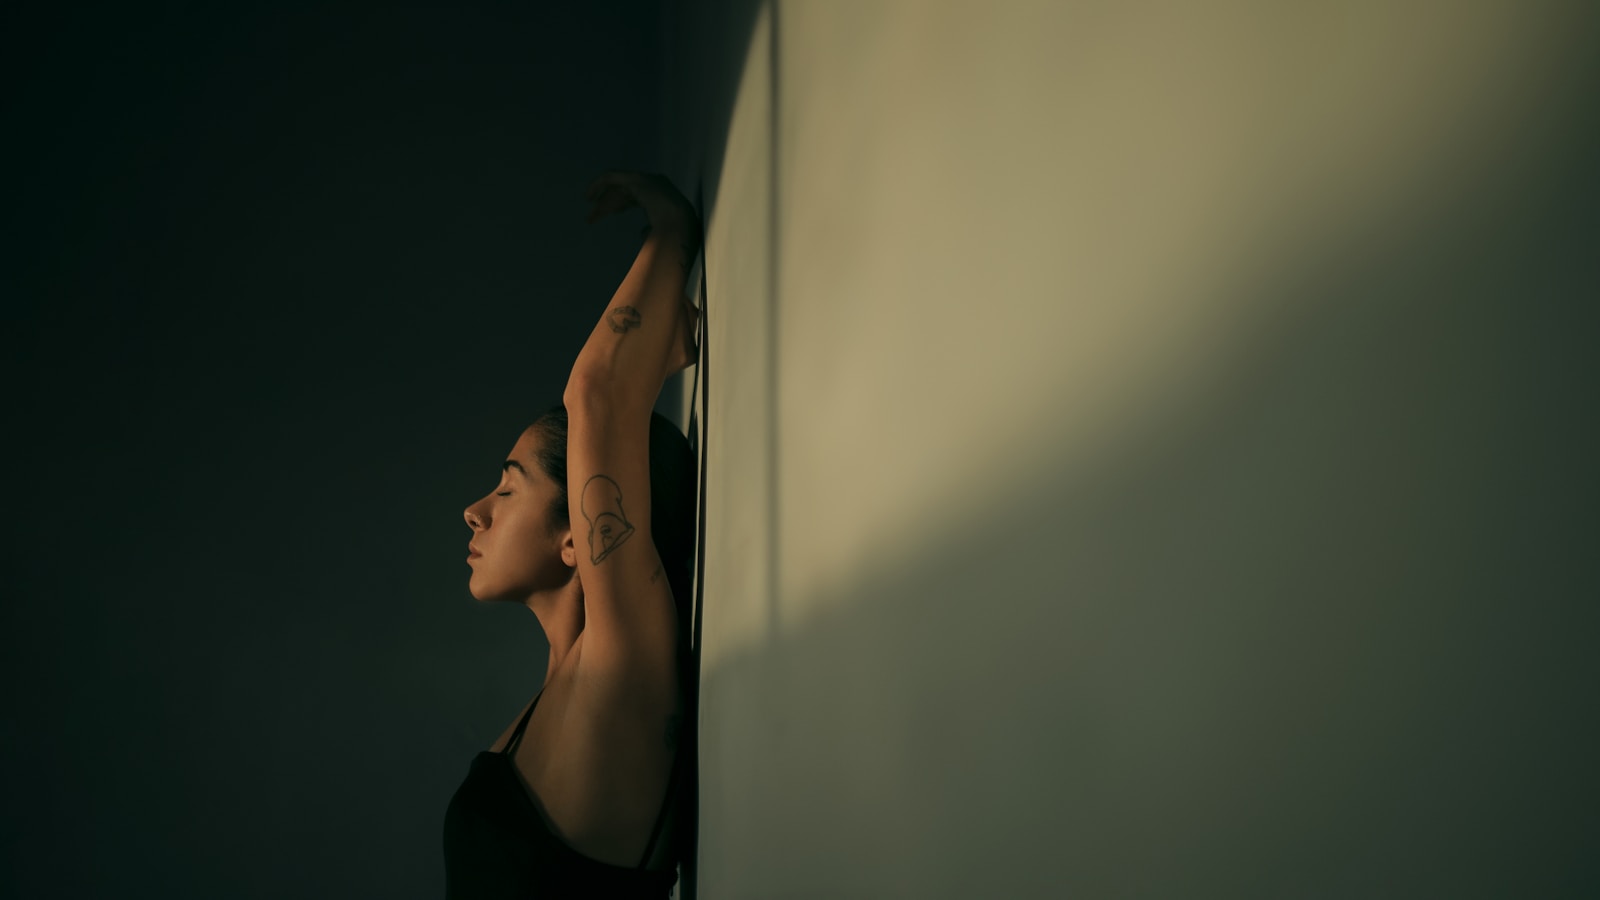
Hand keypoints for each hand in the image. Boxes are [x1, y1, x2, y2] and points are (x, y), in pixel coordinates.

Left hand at [585, 170, 700, 234]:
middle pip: (625, 191)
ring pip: (617, 187)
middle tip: (593, 217)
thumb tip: (643, 233)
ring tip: (591, 215)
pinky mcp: (634, 179)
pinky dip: (598, 184)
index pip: (636, 196)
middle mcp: (653, 184)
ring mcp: (645, 179)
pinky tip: (588, 196)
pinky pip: (610, 178)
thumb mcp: (661, 233)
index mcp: (660, 196)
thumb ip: (651, 230)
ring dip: (603, 200)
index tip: (612, 213)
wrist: (680, 223)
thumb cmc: (675, 234)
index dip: (622, 204)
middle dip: (609, 203)